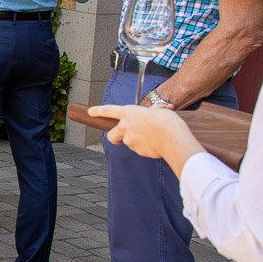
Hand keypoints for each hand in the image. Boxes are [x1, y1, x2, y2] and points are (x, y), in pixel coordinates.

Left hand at [87, 103, 201, 161]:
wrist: (172, 137)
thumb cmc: (167, 122)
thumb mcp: (160, 110)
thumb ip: (154, 112)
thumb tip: (160, 110)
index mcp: (129, 113)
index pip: (108, 110)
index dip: (98, 111)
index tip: (90, 112)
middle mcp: (125, 126)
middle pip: (111, 135)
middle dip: (114, 139)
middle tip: (120, 139)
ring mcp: (129, 140)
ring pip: (129, 143)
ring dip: (137, 142)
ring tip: (153, 138)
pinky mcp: (137, 151)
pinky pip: (140, 150)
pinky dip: (146, 148)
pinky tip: (157, 144)